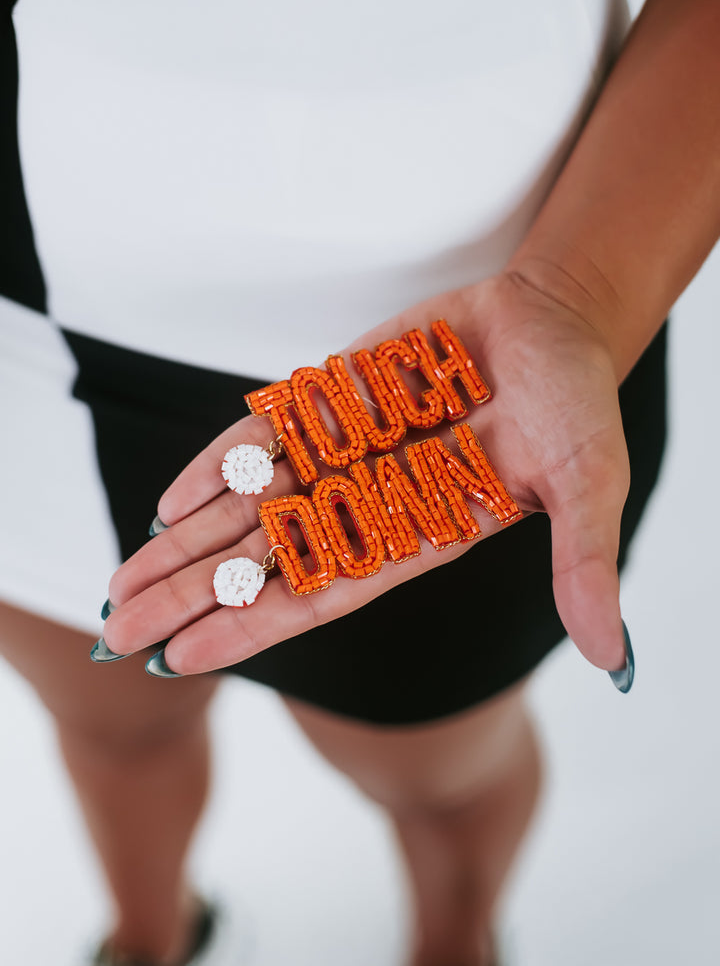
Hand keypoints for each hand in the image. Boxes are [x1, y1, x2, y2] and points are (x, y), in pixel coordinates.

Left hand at [103, 272, 629, 676]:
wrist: (553, 317)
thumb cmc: (575, 404)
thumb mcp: (587, 485)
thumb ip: (584, 565)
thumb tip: (616, 660)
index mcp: (423, 535)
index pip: (326, 593)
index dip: (256, 625)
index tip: (186, 656)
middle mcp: (372, 502)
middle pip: (268, 559)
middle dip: (194, 595)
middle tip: (120, 633)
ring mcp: (345, 452)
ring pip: (250, 506)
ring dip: (184, 541)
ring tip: (120, 581)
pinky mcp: (331, 399)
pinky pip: (262, 437)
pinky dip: (214, 466)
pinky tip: (166, 501)